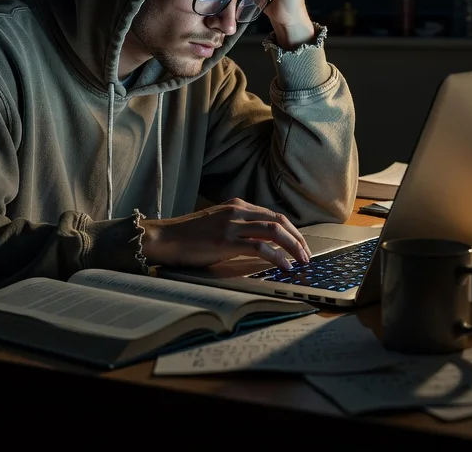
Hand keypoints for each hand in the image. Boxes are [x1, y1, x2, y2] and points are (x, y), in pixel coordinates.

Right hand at [141, 198, 311, 269]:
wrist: (164, 239)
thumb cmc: (188, 237)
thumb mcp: (218, 225)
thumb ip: (239, 228)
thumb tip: (263, 244)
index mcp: (237, 206)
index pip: (274, 215)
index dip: (292, 230)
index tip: (301, 245)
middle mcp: (237, 211)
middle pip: (279, 221)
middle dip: (298, 238)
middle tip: (307, 255)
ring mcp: (232, 225)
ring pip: (274, 231)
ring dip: (293, 246)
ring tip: (302, 260)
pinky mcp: (226, 241)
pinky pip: (260, 247)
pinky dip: (277, 257)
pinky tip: (285, 266)